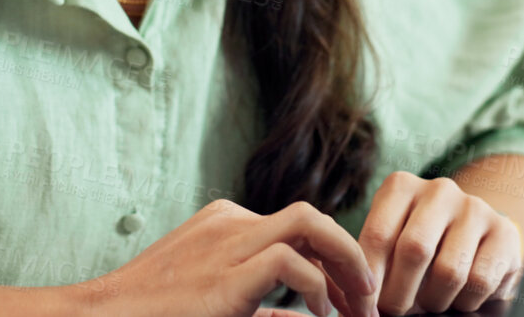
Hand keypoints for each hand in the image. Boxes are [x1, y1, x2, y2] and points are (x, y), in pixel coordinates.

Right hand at [67, 197, 379, 316]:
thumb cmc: (153, 316)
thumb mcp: (213, 301)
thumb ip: (256, 302)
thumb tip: (301, 314)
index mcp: (223, 225)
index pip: (297, 225)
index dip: (333, 260)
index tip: (350, 302)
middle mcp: (227, 224)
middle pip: (310, 217)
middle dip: (350, 255)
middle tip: (370, 300)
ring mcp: (223, 244)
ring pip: (309, 222)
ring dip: (347, 262)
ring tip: (361, 304)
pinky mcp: (223, 277)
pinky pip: (290, 261)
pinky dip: (318, 287)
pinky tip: (320, 316)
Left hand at [358, 172, 522, 314]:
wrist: (474, 236)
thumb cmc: (421, 244)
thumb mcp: (392, 242)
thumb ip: (374, 264)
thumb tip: (358, 303)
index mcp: (402, 187)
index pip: (378, 235)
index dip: (369, 279)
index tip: (364, 307)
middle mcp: (439, 190)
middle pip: (414, 250)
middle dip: (400, 293)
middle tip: (395, 312)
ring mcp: (475, 208)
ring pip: (450, 271)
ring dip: (434, 300)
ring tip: (429, 303)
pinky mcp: (505, 232)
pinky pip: (480, 281)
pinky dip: (464, 302)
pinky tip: (457, 298)